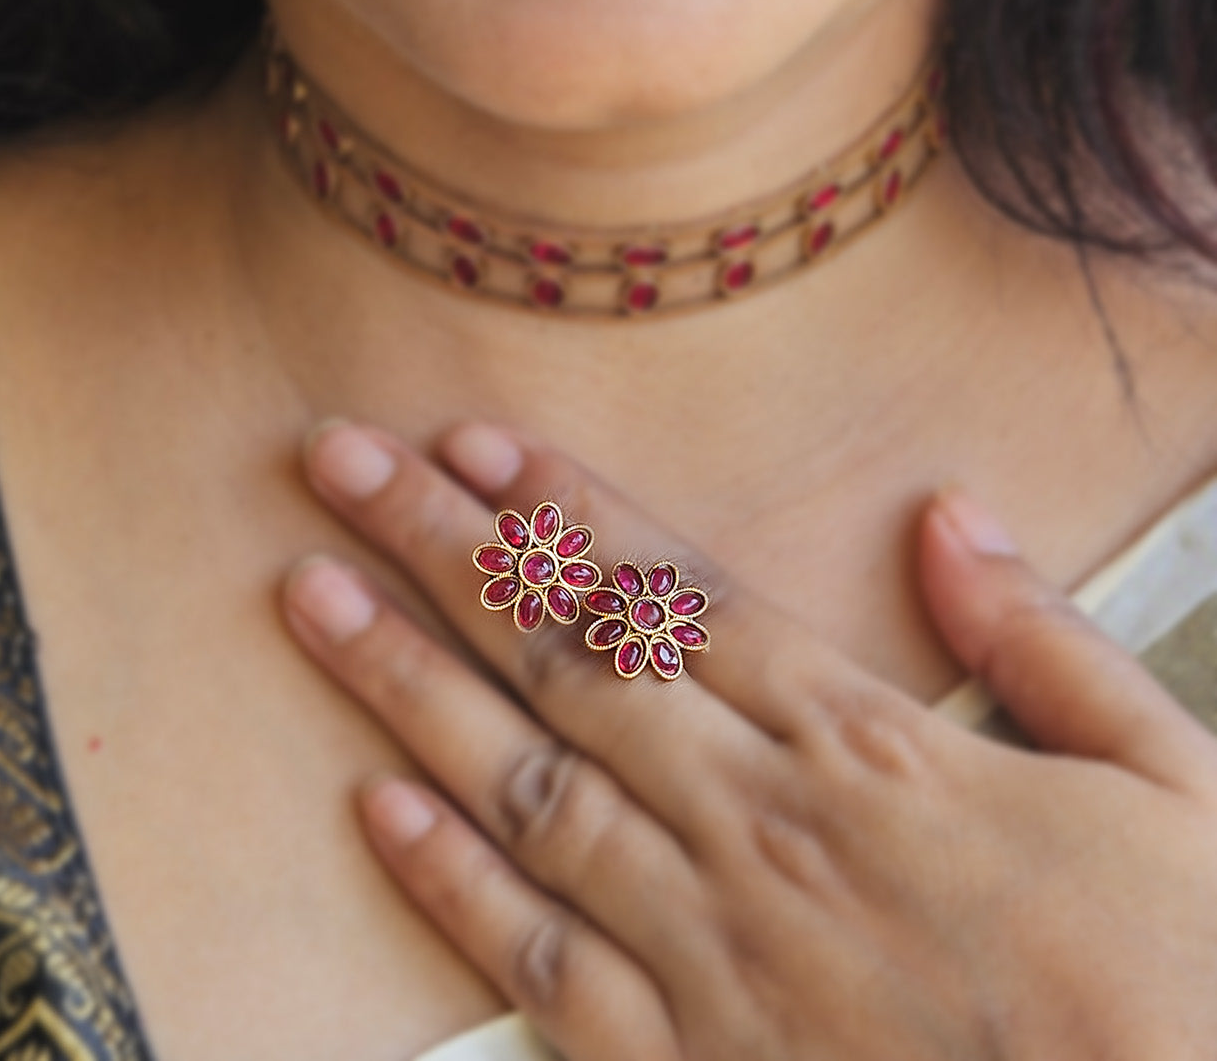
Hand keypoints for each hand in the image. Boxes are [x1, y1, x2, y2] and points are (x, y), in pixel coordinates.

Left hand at [282, 419, 1216, 1060]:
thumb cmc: (1187, 996)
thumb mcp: (1175, 791)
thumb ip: (1048, 647)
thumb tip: (955, 520)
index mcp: (871, 752)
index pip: (679, 593)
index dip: (565, 509)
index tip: (476, 443)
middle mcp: (762, 828)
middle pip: (567, 657)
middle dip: (441, 548)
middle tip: (340, 465)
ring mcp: (711, 951)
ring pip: (521, 781)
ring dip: (405, 679)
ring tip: (310, 591)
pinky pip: (539, 960)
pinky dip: (446, 880)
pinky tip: (372, 803)